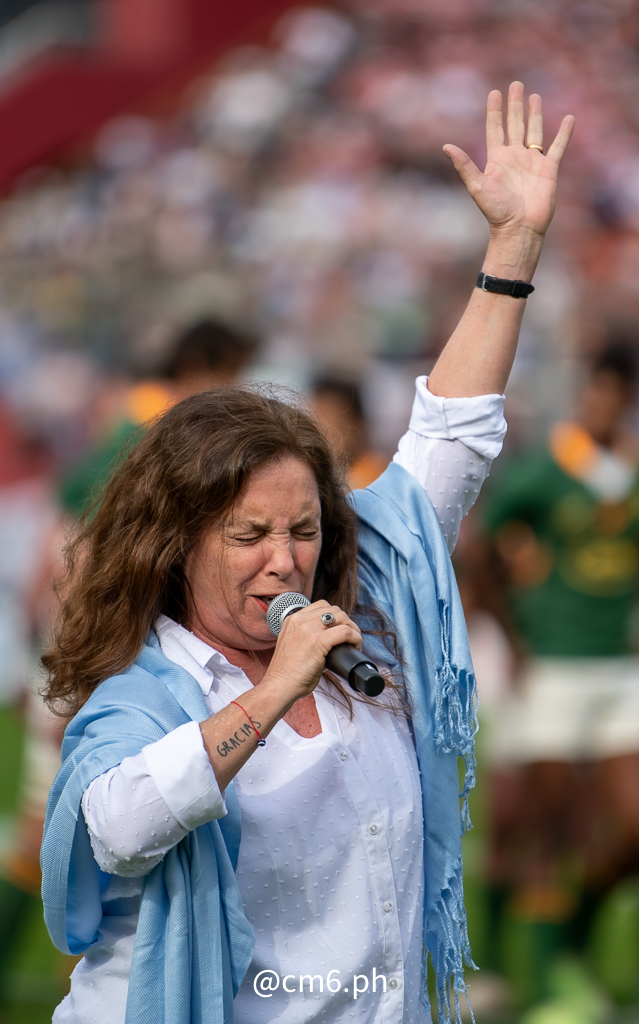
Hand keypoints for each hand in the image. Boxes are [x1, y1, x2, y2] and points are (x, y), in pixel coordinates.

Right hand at [262, 600, 361, 702]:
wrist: (278, 686)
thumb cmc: (287, 673)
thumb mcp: (293, 645)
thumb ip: (306, 637)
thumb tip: (330, 641)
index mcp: (293, 620)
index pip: (321, 606)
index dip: (335, 617)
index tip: (340, 630)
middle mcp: (299, 620)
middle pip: (333, 609)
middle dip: (346, 621)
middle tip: (350, 638)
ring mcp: (308, 629)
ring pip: (341, 616)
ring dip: (352, 628)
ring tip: (354, 642)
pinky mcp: (317, 641)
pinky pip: (346, 632)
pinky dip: (356, 638)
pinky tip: (355, 647)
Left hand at [443, 81, 574, 241]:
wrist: (519, 229)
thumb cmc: (496, 211)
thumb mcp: (477, 186)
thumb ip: (464, 165)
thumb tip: (446, 146)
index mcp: (497, 159)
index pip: (495, 129)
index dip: (494, 111)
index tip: (494, 93)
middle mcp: (514, 158)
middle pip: (514, 125)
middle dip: (515, 106)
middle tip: (516, 85)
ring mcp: (532, 163)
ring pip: (534, 132)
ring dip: (535, 114)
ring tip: (535, 96)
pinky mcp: (549, 170)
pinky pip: (557, 147)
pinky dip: (564, 133)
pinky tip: (568, 118)